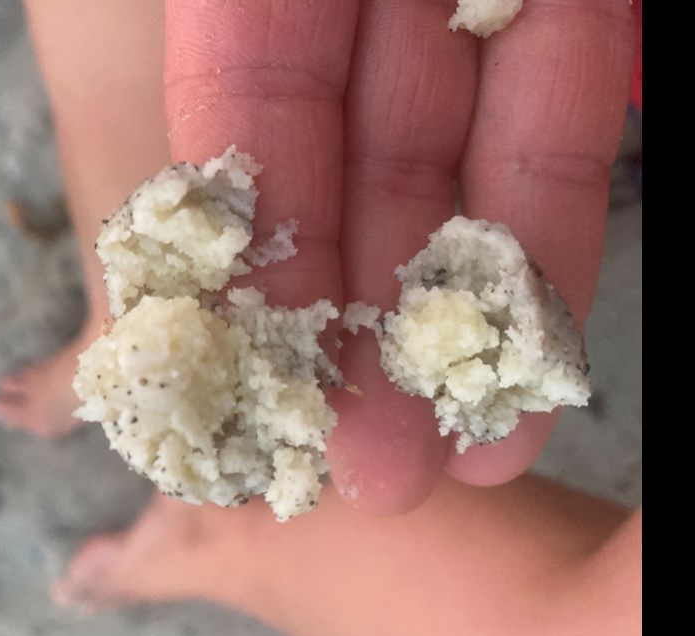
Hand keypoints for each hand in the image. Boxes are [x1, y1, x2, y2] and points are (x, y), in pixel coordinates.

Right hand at [164, 0, 634, 513]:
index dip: (248, 264)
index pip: (237, 125)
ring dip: (461, 316)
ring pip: (459, 167)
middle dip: (361, 330)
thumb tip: (188, 226)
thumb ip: (234, 68)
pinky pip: (564, 113)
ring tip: (461, 454)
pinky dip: (552, 231)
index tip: (260, 394)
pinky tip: (535, 350)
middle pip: (351, 174)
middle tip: (372, 472)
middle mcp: (350, 0)